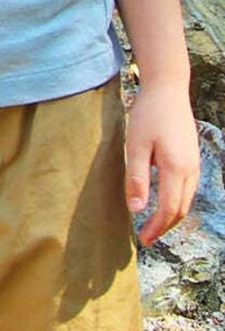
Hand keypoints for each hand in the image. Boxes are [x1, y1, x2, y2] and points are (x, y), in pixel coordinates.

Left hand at [125, 81, 199, 244]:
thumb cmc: (148, 115)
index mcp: (176, 168)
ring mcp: (195, 164)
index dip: (156, 227)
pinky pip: (187, 189)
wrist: (168, 90)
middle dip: (163, 227)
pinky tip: (161, 204)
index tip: (142, 240)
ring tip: (152, 226)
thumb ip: (136, 178)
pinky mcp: (192, 159)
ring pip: (186, 200)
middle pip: (181, 209)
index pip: (169, 209)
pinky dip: (176, 203)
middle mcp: (190, 169)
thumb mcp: (135, 146)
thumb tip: (136, 210)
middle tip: (145, 238)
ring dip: (170, 217)